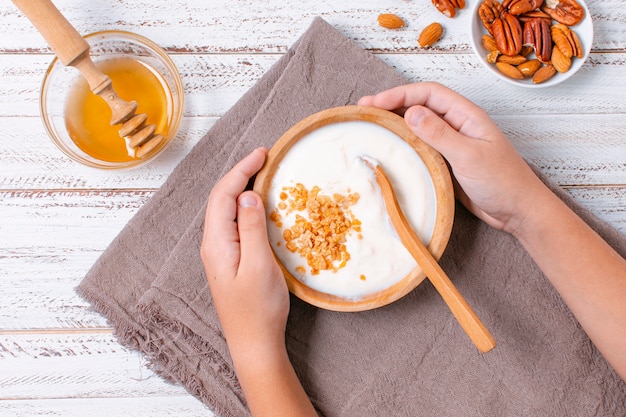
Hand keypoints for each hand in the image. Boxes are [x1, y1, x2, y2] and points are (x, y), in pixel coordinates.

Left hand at [201, 147, 288, 358]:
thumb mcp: (259, 265)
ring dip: (243, 188)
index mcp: (216, 242)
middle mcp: (213, 244)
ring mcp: (220, 253)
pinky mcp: (229, 260)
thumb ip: (251, 227)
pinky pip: (234, 223)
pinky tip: (259, 205)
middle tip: (265, 157)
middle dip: (241, 174)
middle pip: (221, 198)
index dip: (242, 169)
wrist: (253, 343)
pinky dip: (245, 206)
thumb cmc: (258, 308)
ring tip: (263, 173)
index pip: (224, 194)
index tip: (263, 153)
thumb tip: (248, 194)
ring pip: (227, 210)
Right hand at [358, 82, 548, 235]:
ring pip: (418, 126)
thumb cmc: (503, 182)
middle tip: (364, 112)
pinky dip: (404, 145)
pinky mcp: (448, 162)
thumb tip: (411, 112)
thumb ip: (440, 134)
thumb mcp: (469, 155)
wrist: (518, 211)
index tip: (374, 103)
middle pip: (420, 106)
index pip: (429, 94)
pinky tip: (391, 149)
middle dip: (392, 105)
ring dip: (396, 124)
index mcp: (467, 115)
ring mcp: (452, 144)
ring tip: (372, 126)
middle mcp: (458, 125)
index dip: (400, 94)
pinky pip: (421, 147)